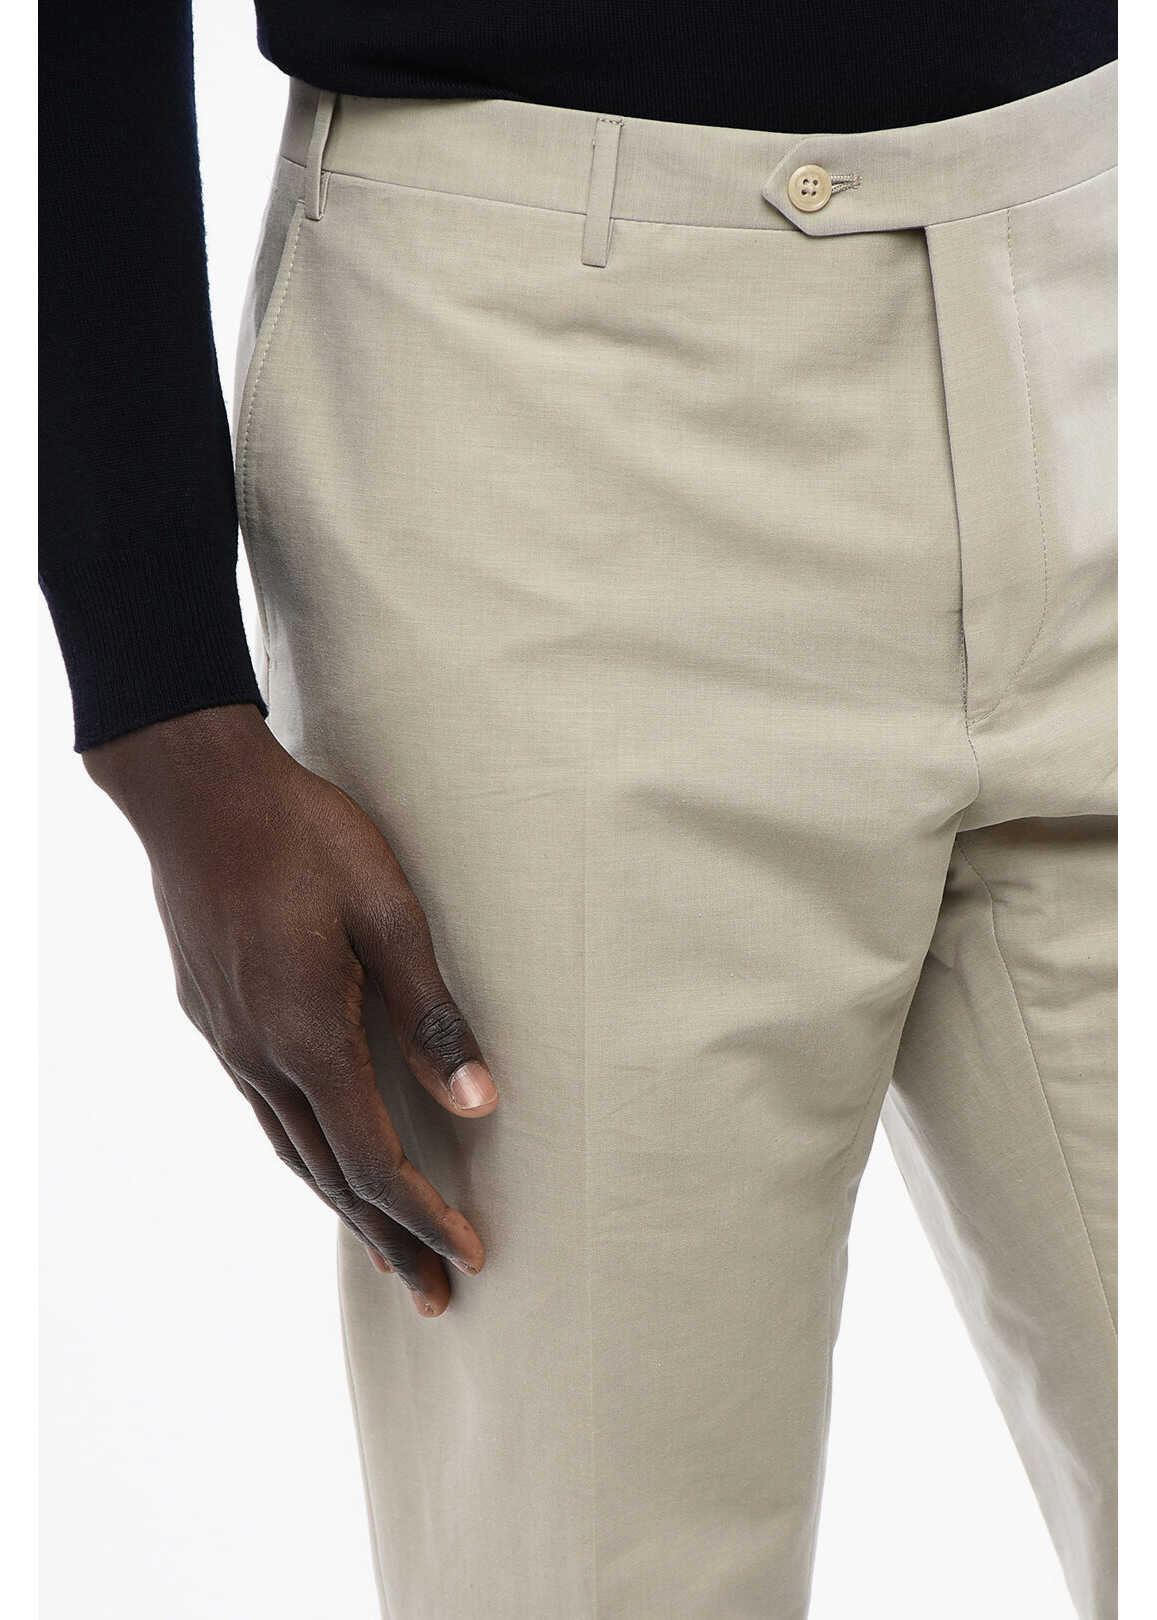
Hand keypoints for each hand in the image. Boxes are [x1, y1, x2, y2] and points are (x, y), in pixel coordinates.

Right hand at [84, 704, 497, 1315]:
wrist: (198, 792)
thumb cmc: (305, 838)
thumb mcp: (389, 913)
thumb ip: (433, 1011)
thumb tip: (480, 1100)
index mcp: (310, 1037)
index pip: (376, 1159)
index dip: (426, 1213)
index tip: (470, 1254)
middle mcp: (262, 1057)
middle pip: (331, 1176)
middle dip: (389, 1237)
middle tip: (435, 1297)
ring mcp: (229, 1041)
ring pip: (292, 1151)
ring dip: (344, 1206)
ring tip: (385, 1249)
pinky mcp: (215, 1018)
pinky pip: (267, 1113)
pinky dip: (306, 1155)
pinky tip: (324, 1157)